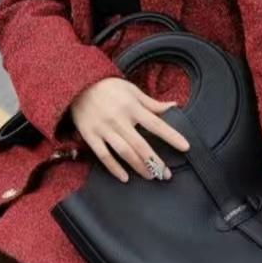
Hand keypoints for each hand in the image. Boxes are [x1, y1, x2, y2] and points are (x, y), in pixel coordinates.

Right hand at [70, 78, 190, 181]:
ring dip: (138, 166)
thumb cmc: (107, 87)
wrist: (76, 85)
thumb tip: (173, 106)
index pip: (156, 124)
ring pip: (124, 152)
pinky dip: (114, 168)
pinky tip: (124, 177)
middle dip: (155, 161)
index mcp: (132, 107)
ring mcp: (104, 129)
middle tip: (166, 174)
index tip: (185, 147)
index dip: (171, 136)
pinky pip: (103, 155)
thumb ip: (152, 102)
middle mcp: (119, 119)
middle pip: (141, 145)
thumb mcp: (131, 90)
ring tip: (150, 176)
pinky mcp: (90, 136)